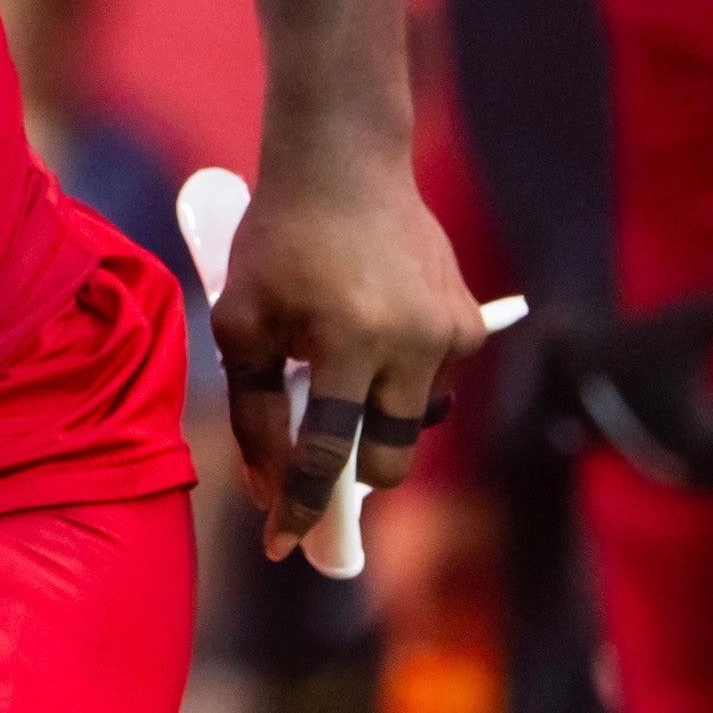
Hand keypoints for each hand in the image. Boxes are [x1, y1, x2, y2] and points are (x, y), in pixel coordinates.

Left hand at [205, 155, 487, 566]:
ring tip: (339, 369)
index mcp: (349, 340)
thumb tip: (268, 489)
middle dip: (350, 474)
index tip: (282, 545)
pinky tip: (371, 338)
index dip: (301, 506)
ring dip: (376, 421)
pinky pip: (433, 388)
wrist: (345, 167)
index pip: (326, 451)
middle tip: (314, 466)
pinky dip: (399, 384)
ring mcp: (451, 334)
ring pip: (413, 426)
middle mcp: (413, 342)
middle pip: (387, 458)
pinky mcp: (471, 324)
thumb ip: (254, 410)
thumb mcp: (242, 321)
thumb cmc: (279, 243)